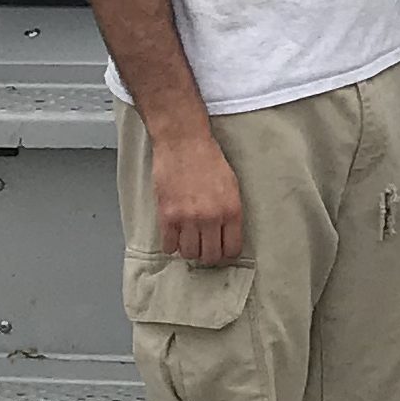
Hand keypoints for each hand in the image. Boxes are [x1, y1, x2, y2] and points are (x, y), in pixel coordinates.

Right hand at [151, 128, 244, 264]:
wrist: (184, 143)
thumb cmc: (209, 159)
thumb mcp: (231, 185)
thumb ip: (230, 211)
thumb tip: (227, 234)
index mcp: (231, 210)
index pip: (232, 249)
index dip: (226, 252)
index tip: (221, 250)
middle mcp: (211, 218)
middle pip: (210, 257)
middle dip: (207, 254)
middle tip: (203, 246)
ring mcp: (188, 218)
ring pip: (189, 254)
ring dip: (188, 249)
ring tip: (188, 237)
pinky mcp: (167, 216)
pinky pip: (168, 246)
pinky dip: (171, 244)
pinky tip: (174, 234)